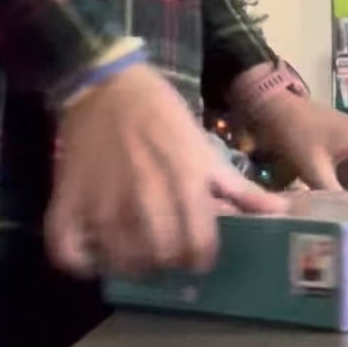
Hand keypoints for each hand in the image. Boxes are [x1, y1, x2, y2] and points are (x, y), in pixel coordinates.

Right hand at [45, 63, 279, 277]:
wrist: (108, 84)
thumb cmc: (162, 115)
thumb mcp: (204, 148)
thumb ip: (239, 188)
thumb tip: (279, 213)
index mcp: (185, 183)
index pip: (198, 249)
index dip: (200, 258)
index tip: (195, 252)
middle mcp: (146, 198)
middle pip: (160, 260)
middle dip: (166, 260)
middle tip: (163, 249)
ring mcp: (103, 202)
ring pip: (120, 262)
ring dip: (129, 263)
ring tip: (133, 249)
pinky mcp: (68, 199)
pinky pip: (68, 252)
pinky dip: (81, 262)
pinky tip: (93, 253)